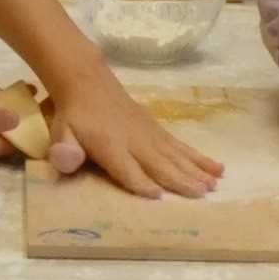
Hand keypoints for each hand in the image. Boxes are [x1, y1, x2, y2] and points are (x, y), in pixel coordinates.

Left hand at [49, 74, 222, 198]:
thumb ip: (64, 150)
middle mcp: (135, 140)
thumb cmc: (74, 116)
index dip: (141, 183)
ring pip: (176, 155)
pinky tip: (216, 167)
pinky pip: (181, 145)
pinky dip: (199, 157)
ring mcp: (150, 134)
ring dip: (196, 170)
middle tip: (202, 195)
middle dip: (180, 179)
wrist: (88, 82)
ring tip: (215, 184)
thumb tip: (66, 162)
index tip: (159, 197)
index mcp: (110, 145)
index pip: (128, 169)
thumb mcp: (62, 133)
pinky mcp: (159, 129)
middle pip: (160, 163)